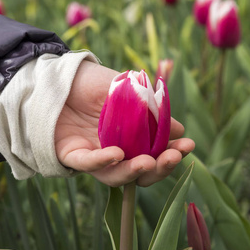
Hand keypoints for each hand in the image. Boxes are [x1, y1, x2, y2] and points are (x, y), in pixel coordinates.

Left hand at [54, 60, 194, 186]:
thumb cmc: (94, 82)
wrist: (61, 73)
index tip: (188, 145)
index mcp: (130, 138)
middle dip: (159, 169)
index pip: (155, 154)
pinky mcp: (70, 154)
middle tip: (173, 157)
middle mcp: (114, 151)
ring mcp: (93, 155)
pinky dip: (102, 161)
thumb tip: (179, 129)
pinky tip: (117, 153)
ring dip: (134, 172)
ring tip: (149, 162)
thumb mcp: (129, 90)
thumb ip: (151, 109)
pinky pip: (86, 164)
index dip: (172, 153)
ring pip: (115, 176)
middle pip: (139, 173)